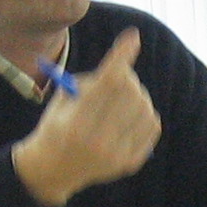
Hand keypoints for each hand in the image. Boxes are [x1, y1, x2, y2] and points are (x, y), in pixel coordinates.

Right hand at [12, 29, 160, 206]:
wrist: (54, 170)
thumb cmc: (57, 125)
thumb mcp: (62, 100)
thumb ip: (91, 82)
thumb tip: (124, 65)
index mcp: (76, 123)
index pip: (107, 83)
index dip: (121, 56)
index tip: (133, 36)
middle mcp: (97, 141)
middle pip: (130, 92)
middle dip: (127, 77)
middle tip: (119, 77)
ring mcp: (116, 155)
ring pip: (145, 108)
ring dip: (137, 95)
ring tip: (122, 99)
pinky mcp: (129, 163)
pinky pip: (152, 125)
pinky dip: (145, 113)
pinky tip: (130, 115)